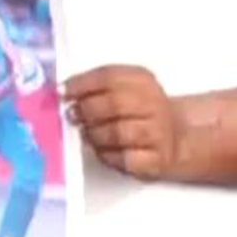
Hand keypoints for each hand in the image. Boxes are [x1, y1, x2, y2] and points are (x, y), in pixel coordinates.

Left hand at [64, 65, 184, 179]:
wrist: (174, 137)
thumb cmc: (138, 111)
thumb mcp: (123, 89)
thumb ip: (94, 87)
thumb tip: (63, 92)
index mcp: (142, 81)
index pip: (109, 76)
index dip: (81, 84)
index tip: (63, 92)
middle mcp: (154, 105)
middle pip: (115, 104)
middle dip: (87, 110)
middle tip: (72, 115)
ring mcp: (158, 134)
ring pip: (119, 133)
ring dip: (95, 134)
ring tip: (87, 133)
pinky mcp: (157, 160)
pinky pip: (126, 159)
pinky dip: (107, 156)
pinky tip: (102, 150)